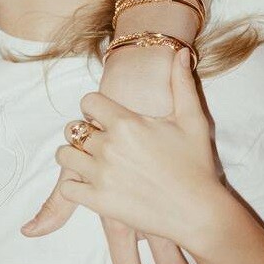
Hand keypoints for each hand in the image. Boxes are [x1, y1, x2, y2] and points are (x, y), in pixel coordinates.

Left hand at [21, 49, 213, 263]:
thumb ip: (182, 83)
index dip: (96, 107)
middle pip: (74, 128)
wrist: (199, 212)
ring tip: (94, 160)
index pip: (88, 101)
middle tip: (104, 140)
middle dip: (87, 131)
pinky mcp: (98, 202)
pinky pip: (67, 187)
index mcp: (127, 123)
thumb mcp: (193, 119)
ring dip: (76, 155)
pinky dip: (76, 184)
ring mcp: (100, 176)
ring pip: (64, 155)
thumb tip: (181, 51)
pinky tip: (94, 182)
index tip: (108, 116)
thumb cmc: (197, 164)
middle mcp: (108, 146)